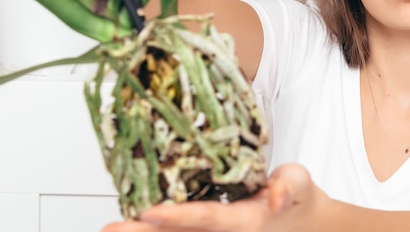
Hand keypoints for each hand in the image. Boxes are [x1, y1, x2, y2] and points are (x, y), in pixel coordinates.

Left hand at [102, 164, 326, 231]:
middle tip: (111, 228)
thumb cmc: (296, 197)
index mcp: (245, 222)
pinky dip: (156, 230)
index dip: (178, 218)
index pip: (207, 219)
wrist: (300, 219)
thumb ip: (289, 185)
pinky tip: (133, 223)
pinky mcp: (209, 229)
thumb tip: (275, 196)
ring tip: (110, 228)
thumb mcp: (299, 182)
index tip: (150, 213)